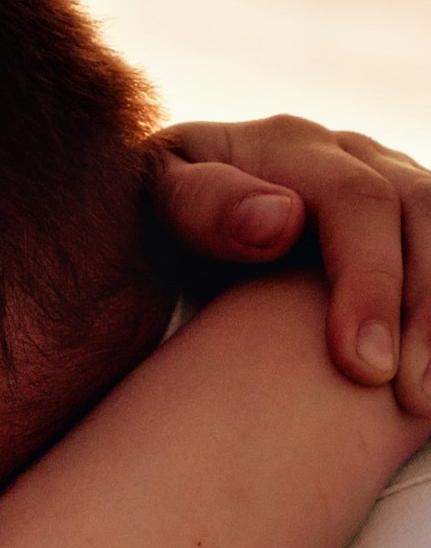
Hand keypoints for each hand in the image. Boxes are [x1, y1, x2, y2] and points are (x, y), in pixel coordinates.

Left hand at [149, 116, 430, 416]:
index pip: (359, 203)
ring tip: (426, 399)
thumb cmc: (145, 219)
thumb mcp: (153, 201)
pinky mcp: (398, 222)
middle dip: (425, 312)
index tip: (364, 368)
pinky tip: (429, 368)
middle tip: (414, 400)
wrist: (154, 215)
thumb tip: (281, 221)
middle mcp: (351, 155)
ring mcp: (384, 181)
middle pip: (421, 216)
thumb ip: (202, 205)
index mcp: (289, 147)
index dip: (372, 283)